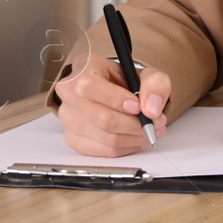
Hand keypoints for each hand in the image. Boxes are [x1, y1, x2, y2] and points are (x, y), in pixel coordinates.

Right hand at [52, 49, 170, 156]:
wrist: (111, 90)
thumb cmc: (122, 80)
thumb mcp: (144, 73)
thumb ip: (154, 84)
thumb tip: (151, 109)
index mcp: (83, 70)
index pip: (91, 87)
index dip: (118, 100)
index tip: (139, 107)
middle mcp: (69, 94)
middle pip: (102, 119)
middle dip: (135, 125)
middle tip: (154, 123)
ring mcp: (68, 118)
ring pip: (106, 138)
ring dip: (134, 138)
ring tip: (149, 130)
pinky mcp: (72, 138)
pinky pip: (103, 151)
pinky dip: (125, 148)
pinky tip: (134, 138)